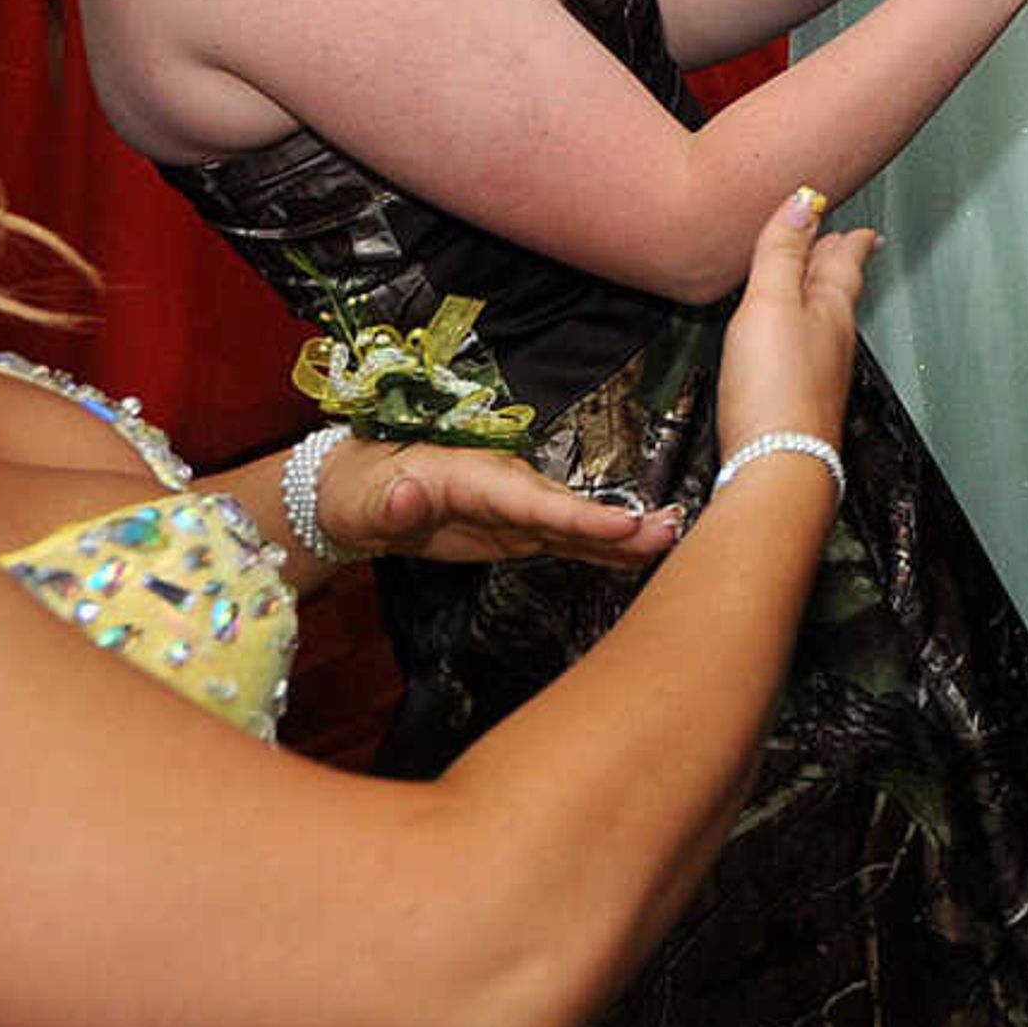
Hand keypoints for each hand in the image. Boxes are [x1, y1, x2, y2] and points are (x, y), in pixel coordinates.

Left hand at [319, 439, 685, 569]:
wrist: (356, 492)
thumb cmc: (357, 490)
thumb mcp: (362, 496)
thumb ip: (389, 497)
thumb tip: (410, 494)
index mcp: (472, 474)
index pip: (530, 498)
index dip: (577, 514)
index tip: (621, 523)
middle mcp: (505, 485)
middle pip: (567, 507)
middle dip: (617, 522)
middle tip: (670, 530)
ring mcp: (515, 507)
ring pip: (576, 522)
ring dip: (622, 534)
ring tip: (671, 539)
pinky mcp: (518, 529)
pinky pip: (567, 538)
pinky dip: (604, 546)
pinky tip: (639, 552)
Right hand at [713, 187, 873, 457]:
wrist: (778, 465)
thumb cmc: (776, 389)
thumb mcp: (771, 303)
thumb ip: (782, 253)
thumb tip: (802, 202)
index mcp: (831, 309)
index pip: (846, 261)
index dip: (851, 239)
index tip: (861, 227)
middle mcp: (833, 339)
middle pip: (837, 289)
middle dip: (837, 263)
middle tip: (841, 244)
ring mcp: (819, 373)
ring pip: (822, 320)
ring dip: (817, 294)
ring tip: (810, 282)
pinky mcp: (798, 401)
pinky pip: (803, 351)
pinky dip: (797, 331)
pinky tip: (784, 341)